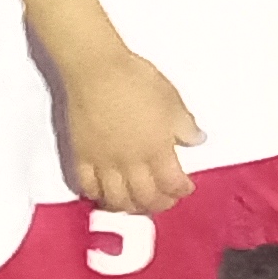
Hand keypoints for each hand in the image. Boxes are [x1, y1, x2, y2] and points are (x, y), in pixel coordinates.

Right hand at [61, 50, 204, 214]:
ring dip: (128, 206)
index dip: (181, 191)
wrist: (97, 71)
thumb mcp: (172, 100)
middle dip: (158, 205)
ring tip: (135, 202)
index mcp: (157, 150)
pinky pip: (86, 186)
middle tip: (164, 201)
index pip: (172, 184)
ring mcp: (103, 163)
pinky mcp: (80, 156)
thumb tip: (197, 140)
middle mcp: (130, 163)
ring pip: (115, 200)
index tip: (185, 188)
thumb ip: (185, 125)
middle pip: (144, 198)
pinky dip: (96, 195)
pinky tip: (102, 193)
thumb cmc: (136, 80)